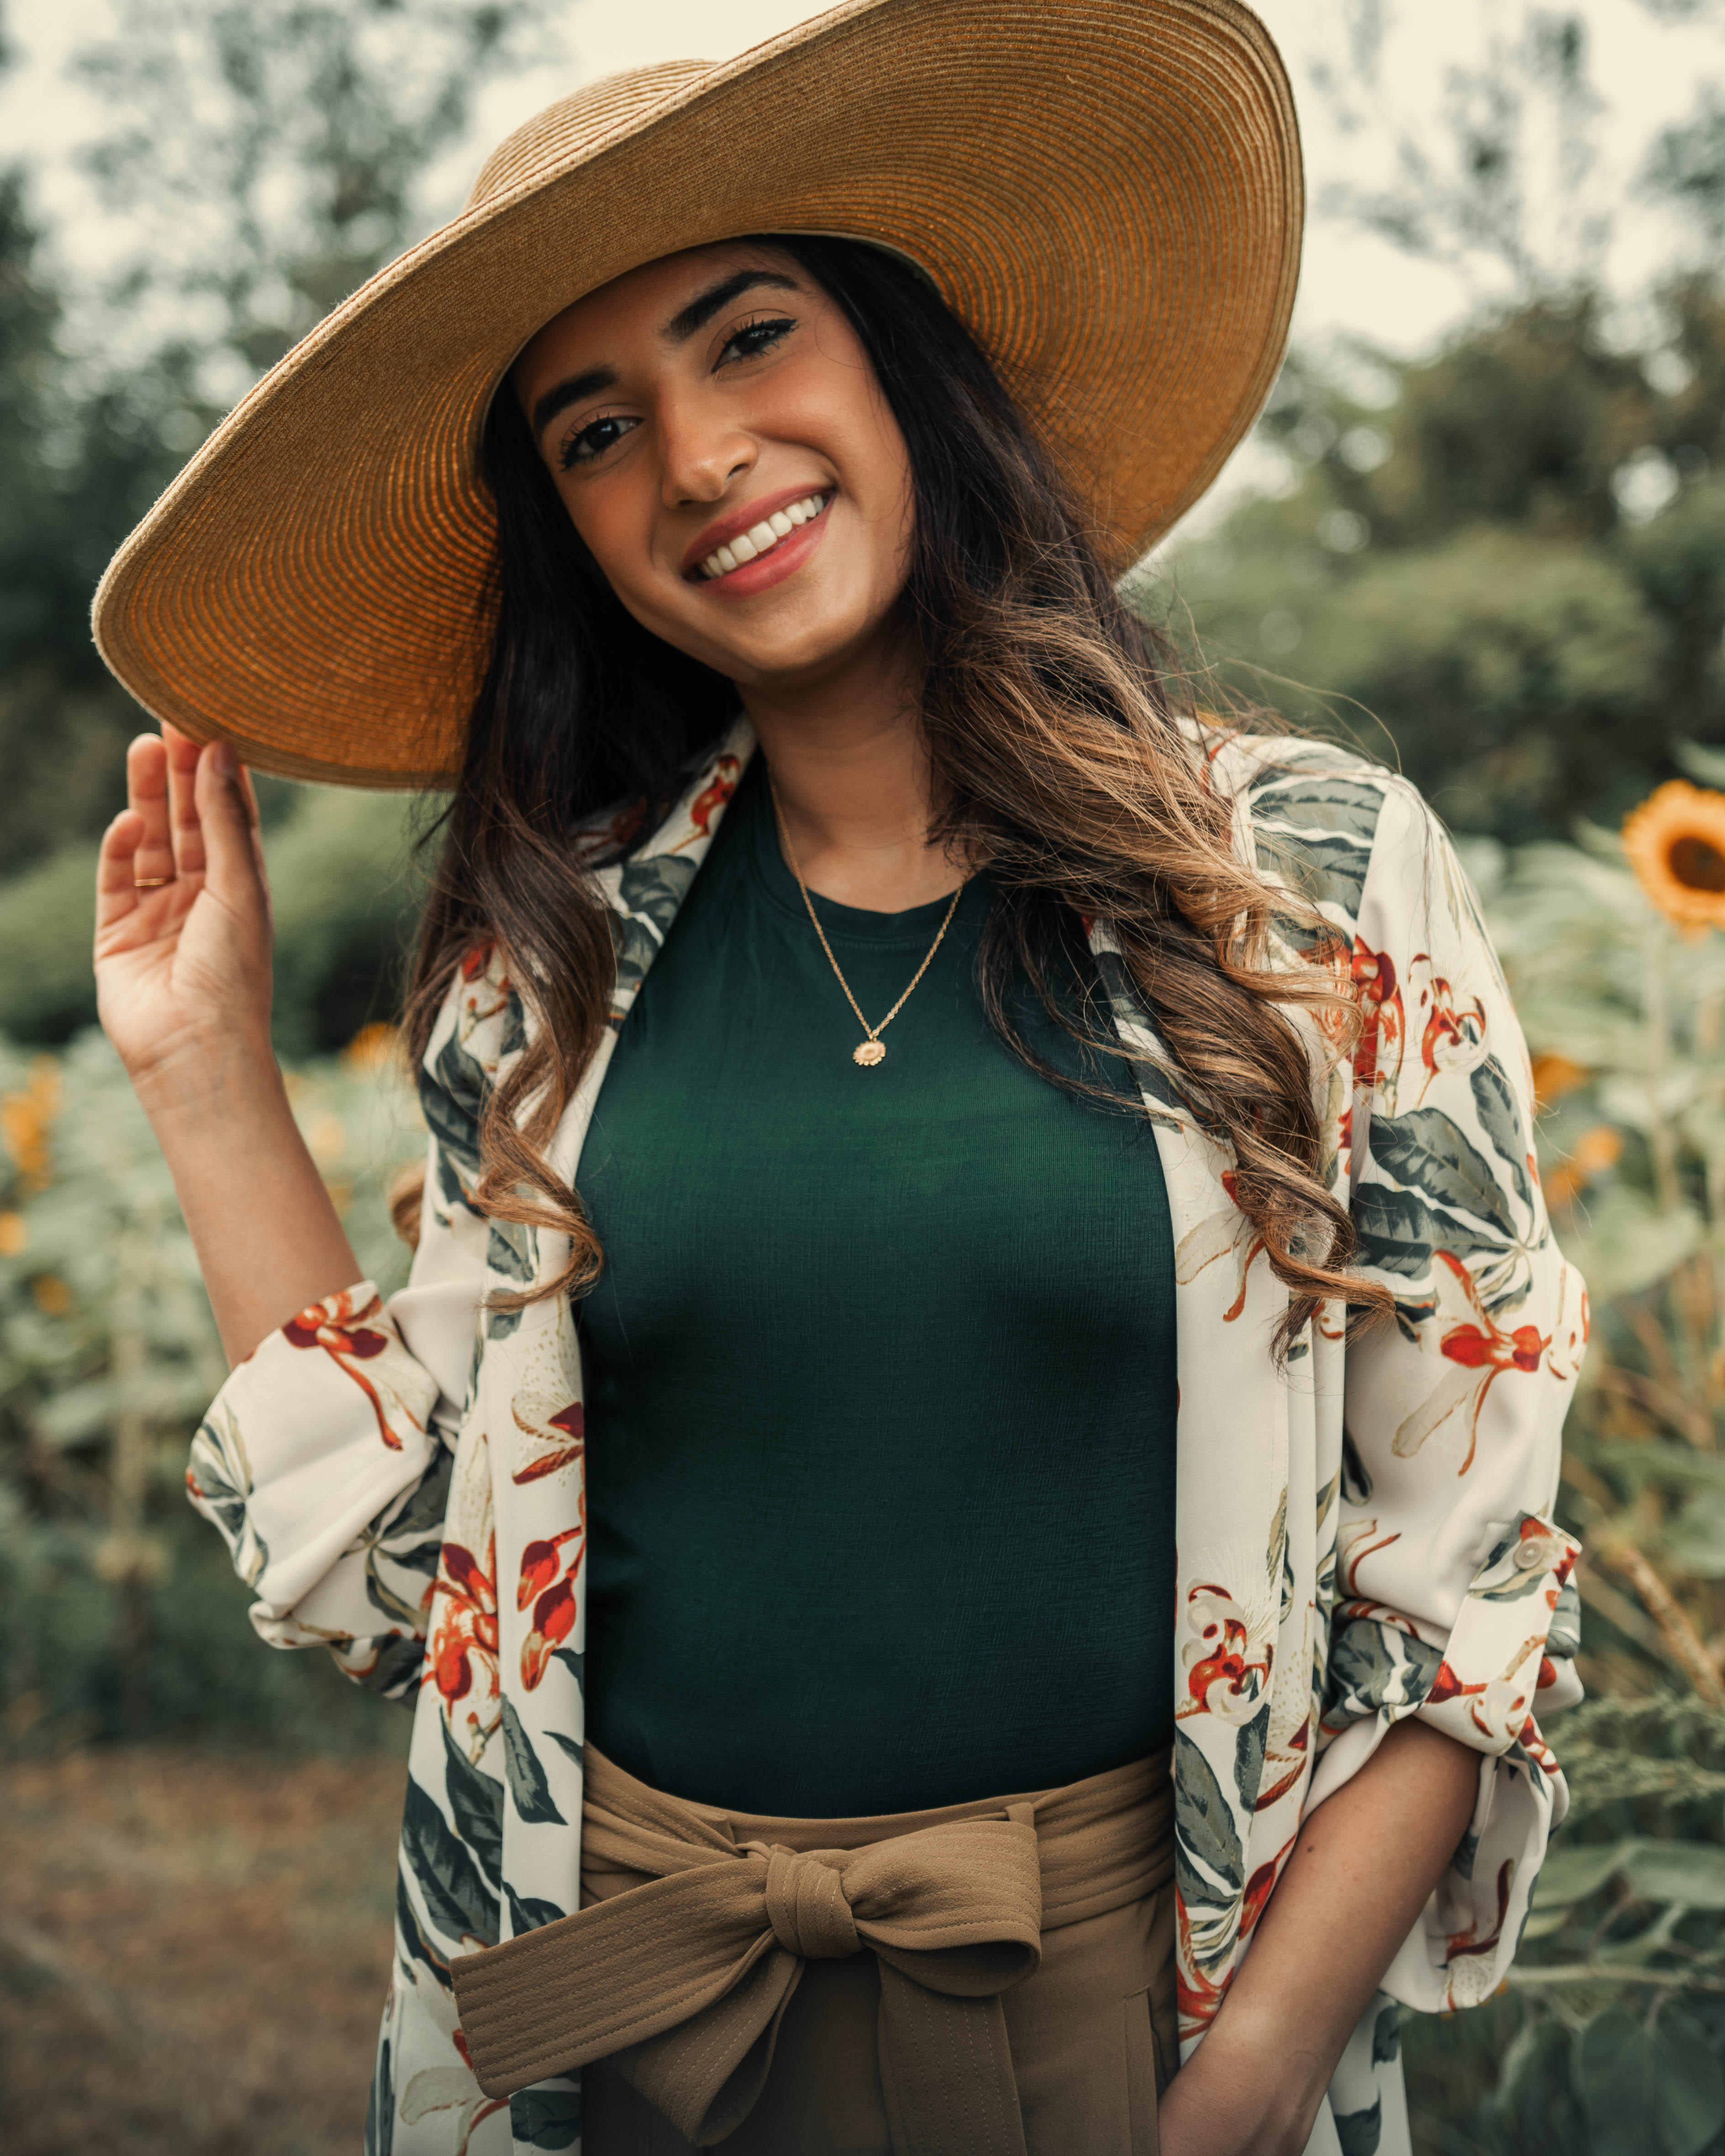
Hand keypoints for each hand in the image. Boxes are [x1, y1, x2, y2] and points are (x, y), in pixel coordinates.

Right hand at [95, 726, 274, 1103]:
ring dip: (147, 797)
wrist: (196, 1048)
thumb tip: (219, 753)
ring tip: (144, 747)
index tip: (211, 722)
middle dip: (179, 773)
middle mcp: (201, 896)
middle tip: (171, 719)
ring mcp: (158, 914)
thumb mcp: (239, 888)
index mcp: (242, 888)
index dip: (219, 771)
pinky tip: (128, 823)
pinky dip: (119, 850)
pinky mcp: (118, 934)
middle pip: (187, 820)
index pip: (231, 816)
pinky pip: (116, 880)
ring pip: (150, 842)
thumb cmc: (234, 974)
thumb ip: (226, 821)